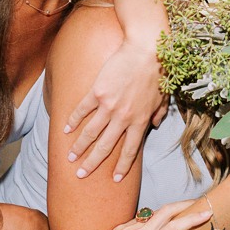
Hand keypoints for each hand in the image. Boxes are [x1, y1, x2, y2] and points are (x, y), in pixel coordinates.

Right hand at [62, 40, 167, 180]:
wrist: (147, 50)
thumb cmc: (159, 71)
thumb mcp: (164, 96)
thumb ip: (158, 113)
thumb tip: (155, 125)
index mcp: (141, 121)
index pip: (130, 150)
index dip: (122, 166)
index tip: (115, 179)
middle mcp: (124, 117)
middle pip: (105, 146)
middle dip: (92, 163)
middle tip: (81, 174)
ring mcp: (109, 105)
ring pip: (90, 132)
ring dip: (79, 146)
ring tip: (70, 157)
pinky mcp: (97, 92)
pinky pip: (82, 110)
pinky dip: (72, 121)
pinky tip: (65, 130)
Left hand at [63, 198, 210, 229]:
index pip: (175, 228)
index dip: (193, 218)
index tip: (208, 212)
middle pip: (167, 211)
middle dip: (186, 205)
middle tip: (203, 205)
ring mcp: (129, 229)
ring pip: (156, 213)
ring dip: (173, 211)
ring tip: (187, 214)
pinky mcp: (121, 229)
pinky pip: (144, 220)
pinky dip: (159, 218)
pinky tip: (162, 226)